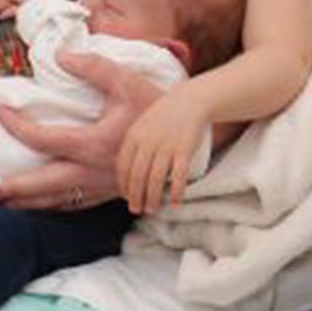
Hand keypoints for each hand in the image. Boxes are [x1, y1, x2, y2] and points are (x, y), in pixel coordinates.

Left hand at [0, 50, 164, 211]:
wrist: (188, 136)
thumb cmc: (155, 106)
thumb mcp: (125, 80)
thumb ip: (92, 67)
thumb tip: (61, 57)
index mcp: (94, 144)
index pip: (43, 140)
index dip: (17, 127)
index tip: (0, 113)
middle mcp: (94, 171)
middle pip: (44, 186)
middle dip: (14, 190)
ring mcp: (103, 186)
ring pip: (60, 201)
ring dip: (31, 202)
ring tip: (6, 203)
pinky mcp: (112, 193)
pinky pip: (77, 204)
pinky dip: (55, 206)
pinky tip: (44, 204)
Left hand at [115, 87, 210, 213]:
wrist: (189, 101)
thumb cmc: (163, 116)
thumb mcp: (142, 126)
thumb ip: (134, 145)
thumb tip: (127, 172)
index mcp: (133, 136)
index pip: (123, 166)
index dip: (123, 184)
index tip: (125, 196)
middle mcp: (147, 142)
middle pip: (137, 176)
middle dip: (135, 196)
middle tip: (136, 209)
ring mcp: (166, 146)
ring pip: (155, 179)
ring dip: (152, 197)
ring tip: (151, 209)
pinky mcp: (184, 150)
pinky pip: (178, 175)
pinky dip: (175, 191)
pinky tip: (174, 202)